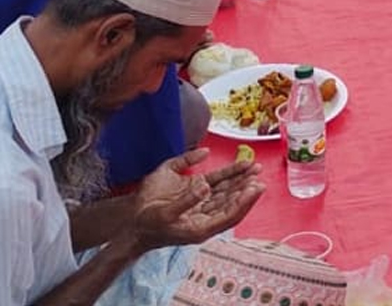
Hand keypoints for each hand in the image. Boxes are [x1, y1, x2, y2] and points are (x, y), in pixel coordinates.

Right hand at [133, 149, 265, 249]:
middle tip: (259, 175)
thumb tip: (205, 185)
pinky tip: (237, 164)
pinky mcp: (193, 189)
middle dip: (246, 188)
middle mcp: (205, 215)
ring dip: (240, 179)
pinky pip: (214, 181)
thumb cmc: (148, 222)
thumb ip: (187, 200)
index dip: (245, 202)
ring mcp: (200, 201)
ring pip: (226, 190)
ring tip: (255, 167)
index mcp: (201, 227)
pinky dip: (226, 173)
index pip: (230, 214)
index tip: (256, 188)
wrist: (132, 220)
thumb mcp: (166, 214)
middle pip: (231, 201)